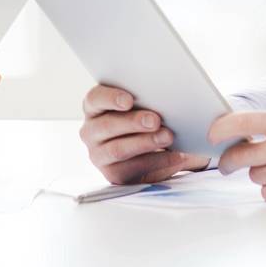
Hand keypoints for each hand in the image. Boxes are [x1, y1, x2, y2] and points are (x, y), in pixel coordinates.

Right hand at [79, 84, 209, 184]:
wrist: (153, 149)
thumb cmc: (143, 118)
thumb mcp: (141, 105)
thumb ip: (145, 99)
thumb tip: (166, 92)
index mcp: (94, 107)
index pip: (95, 99)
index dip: (110, 98)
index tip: (129, 100)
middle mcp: (91, 131)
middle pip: (107, 125)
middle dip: (133, 122)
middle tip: (155, 120)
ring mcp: (99, 154)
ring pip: (118, 149)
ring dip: (145, 142)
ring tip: (167, 136)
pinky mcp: (113, 174)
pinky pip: (133, 168)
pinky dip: (157, 161)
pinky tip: (175, 156)